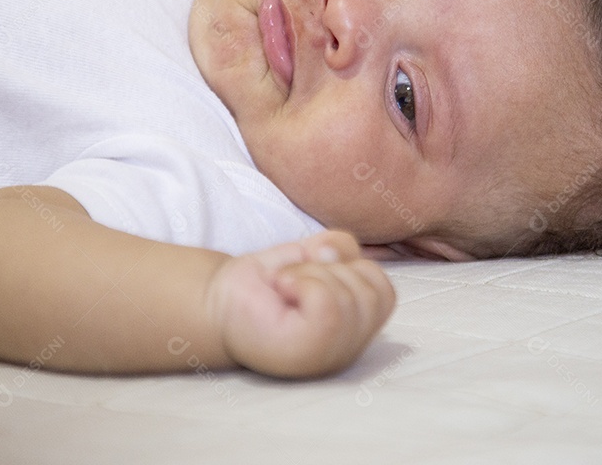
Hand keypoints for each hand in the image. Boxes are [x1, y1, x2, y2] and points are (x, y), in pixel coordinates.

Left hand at [206, 231, 395, 377]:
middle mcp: (349, 348)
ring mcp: (332, 354)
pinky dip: (302, 281)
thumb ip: (340, 247)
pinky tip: (281, 290)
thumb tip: (332, 255)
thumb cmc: (265, 282)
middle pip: (373, 290)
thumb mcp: (313, 253)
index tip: (314, 271)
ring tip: (286, 287)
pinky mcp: (310, 351)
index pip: (384, 290)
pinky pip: (329, 301)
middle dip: (330, 268)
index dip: (351, 266)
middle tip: (296, 280)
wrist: (217, 300)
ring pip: (351, 293)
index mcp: (355, 330)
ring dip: (313, 274)